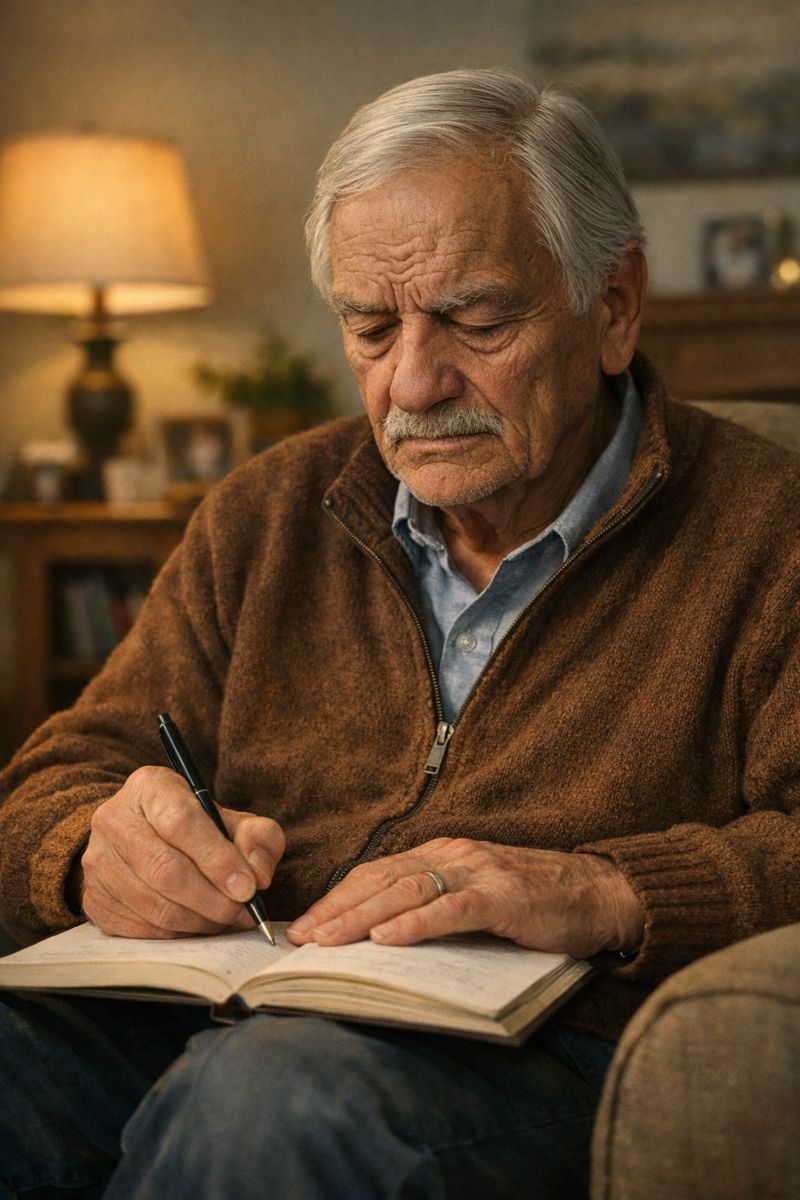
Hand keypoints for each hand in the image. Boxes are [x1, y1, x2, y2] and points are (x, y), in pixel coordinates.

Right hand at [79, 765, 284, 938]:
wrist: (142, 837)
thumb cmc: (196, 828)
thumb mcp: (232, 819)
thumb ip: (258, 837)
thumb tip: (258, 874)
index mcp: (150, 787)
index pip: (181, 821)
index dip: (217, 858)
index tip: (248, 887)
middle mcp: (114, 819)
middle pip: (166, 869)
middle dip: (213, 898)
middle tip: (243, 911)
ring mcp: (98, 861)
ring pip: (155, 905)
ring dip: (200, 920)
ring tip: (226, 917)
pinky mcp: (94, 899)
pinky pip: (142, 928)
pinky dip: (178, 934)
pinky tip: (198, 923)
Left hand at [287, 837, 643, 958]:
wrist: (600, 893)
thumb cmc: (535, 902)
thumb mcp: (476, 898)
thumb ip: (435, 908)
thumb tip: (380, 940)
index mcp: (443, 855)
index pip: (378, 874)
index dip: (337, 898)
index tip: (303, 927)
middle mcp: (455, 856)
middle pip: (382, 879)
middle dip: (337, 910)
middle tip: (300, 939)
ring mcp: (479, 873)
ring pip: (408, 890)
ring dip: (363, 917)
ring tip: (329, 941)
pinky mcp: (504, 897)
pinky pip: (451, 909)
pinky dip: (416, 923)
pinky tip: (388, 938)